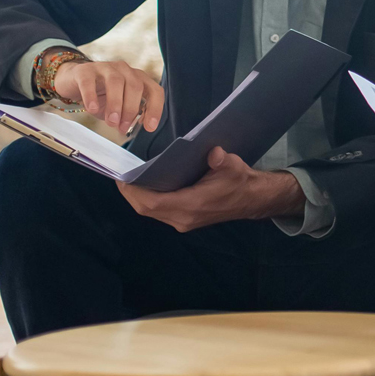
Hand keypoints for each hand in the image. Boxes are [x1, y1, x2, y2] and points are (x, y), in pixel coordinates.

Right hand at [53, 58, 163, 134]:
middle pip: (135, 86)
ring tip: (111, 121)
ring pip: (116, 82)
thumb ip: (127, 116)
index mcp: (138, 78)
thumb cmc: (100, 96)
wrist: (74, 83)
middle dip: (131, 110)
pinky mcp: (85, 70)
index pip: (155, 91)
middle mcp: (125, 70)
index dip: (155, 109)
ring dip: (115, 104)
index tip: (149, 127)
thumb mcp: (119, 107)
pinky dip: (91, 96)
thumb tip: (128, 128)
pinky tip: (91, 109)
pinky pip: (89, 82)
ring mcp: (105, 67)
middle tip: (122, 127)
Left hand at [117, 148, 305, 232]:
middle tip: (121, 174)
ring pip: (150, 212)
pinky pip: (158, 212)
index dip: (133, 191)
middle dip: (130, 193)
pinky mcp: (184, 220)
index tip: (123, 176)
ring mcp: (184, 221)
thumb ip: (222, 161)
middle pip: (146, 209)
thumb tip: (214, 153)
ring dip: (137, 197)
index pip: (153, 203)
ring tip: (129, 178)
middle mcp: (184, 218)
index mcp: (194, 205)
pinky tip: (145, 186)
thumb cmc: (241, 181)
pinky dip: (147, 200)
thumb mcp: (234, 166)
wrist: (253, 199)